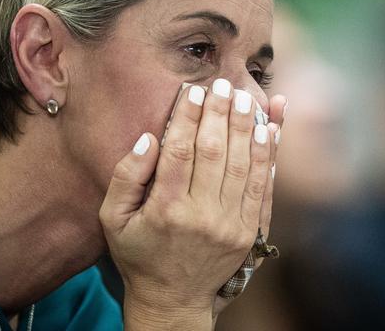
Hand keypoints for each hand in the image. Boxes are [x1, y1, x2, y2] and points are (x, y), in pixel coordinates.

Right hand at [99, 79, 284, 328]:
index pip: (181, 150)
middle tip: (224, 85)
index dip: (188, 117)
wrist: (173, 299)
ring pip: (243, 165)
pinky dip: (268, 157)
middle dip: (220, 113)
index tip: (193, 91)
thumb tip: (148, 139)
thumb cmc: (139, 253)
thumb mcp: (113, 219)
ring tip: (247, 98)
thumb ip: (126, 177)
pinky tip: (270, 130)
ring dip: (247, 128)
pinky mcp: (249, 232)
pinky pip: (262, 188)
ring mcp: (230, 225)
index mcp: (166, 208)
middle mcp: (202, 215)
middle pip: (215, 152)